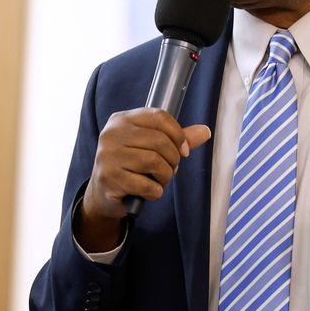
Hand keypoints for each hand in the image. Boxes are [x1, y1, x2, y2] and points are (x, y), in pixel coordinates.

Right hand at [76, 108, 210, 251]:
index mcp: (122, 119)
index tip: (184, 150)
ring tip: (161, 180)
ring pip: (154, 162)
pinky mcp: (108, 178)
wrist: (103, 193)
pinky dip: (155, 191)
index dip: (178, 135)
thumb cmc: (132, 166)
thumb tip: (205, 131)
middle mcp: (111, 134)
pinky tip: (149, 191)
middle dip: (173, 159)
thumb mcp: (153, 147)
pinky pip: (146, 185)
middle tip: (170, 169)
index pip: (159, 117)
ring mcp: (107, 156)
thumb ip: (177, 138)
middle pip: (159, 141)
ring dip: (166, 176)